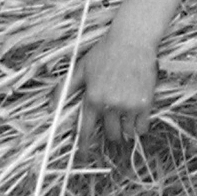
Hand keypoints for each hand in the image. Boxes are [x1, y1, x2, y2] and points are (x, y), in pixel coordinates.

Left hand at [75, 22, 158, 143]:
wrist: (133, 40)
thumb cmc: (106, 52)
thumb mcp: (81, 68)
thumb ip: (65, 88)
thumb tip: (50, 106)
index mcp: (92, 98)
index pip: (86, 130)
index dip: (84, 146)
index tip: (83, 155)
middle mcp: (110, 105)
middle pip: (110, 134)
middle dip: (110, 135)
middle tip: (112, 129)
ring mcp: (128, 105)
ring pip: (127, 132)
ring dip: (125, 131)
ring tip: (126, 122)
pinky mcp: (145, 103)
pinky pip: (142, 127)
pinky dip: (139, 128)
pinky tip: (137, 122)